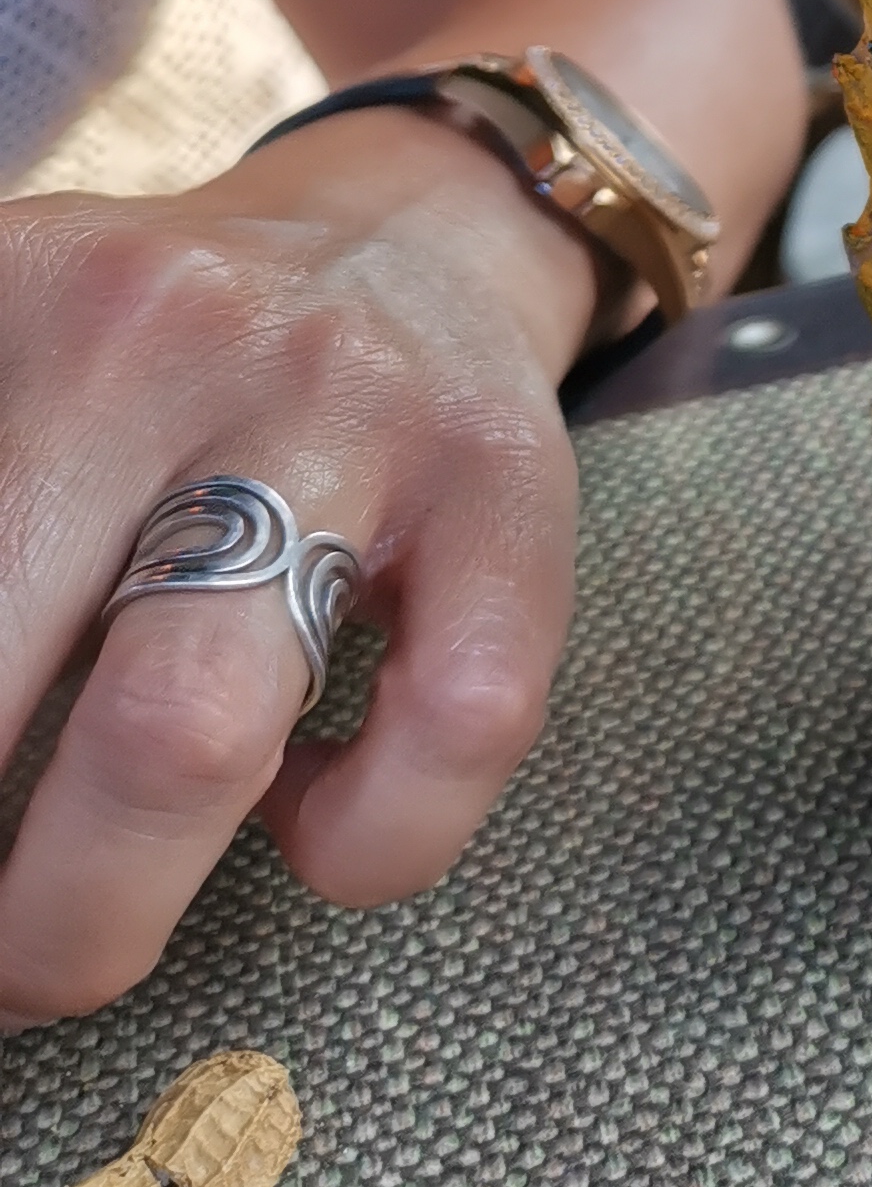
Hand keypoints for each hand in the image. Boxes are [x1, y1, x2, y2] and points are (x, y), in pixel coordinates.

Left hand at [0, 112, 591, 1024]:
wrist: (412, 231)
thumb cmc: (169, 366)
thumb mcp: (16, 380)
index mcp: (14, 302)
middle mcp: (163, 337)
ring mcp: (348, 408)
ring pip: (186, 731)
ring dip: (95, 910)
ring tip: (70, 954)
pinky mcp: (507, 481)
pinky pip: (442, 732)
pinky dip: (363, 838)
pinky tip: (307, 812)